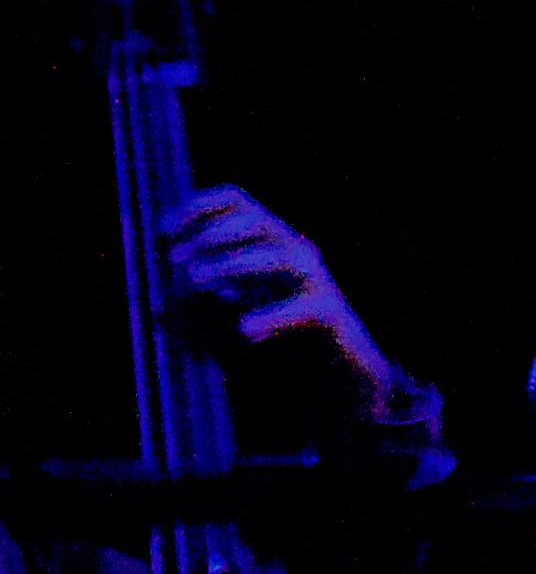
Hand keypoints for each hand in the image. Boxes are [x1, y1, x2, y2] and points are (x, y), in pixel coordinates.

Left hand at [164, 188, 407, 412]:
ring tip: (196, 281)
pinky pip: (302, 307)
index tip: (163, 232)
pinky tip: (245, 330)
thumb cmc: (279, 334)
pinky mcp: (330, 313)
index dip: (197, 208)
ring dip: (232, 264)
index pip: (236, 202)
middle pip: (254, 221)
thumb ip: (205, 291)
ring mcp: (316, 281)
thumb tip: (167, 287)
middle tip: (175, 260)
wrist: (334, 372)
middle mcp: (295, 252)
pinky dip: (272, 316)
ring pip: (278, 257)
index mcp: (270, 240)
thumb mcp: (233, 306)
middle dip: (209, 235)